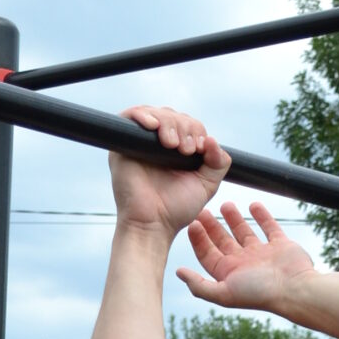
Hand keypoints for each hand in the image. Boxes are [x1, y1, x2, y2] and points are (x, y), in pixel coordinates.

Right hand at [109, 105, 228, 238]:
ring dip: (168, 123)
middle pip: (173, 116)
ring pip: (155, 113)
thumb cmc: (176, 209)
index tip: (199, 149)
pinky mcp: (120, 146)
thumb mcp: (206, 185)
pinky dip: (142, 115)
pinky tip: (153, 126)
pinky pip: (128, 116)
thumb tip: (212, 139)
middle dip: (184, 127)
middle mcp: (156, 145)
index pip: (187, 124)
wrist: (153, 224)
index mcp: (176, 151)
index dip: (196, 130)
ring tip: (172, 144)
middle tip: (185, 149)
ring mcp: (138, 144)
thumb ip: (218, 163)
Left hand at [177, 199, 315, 310]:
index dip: (199, 239)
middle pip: (223, 241)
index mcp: (230, 274)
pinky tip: (254, 205)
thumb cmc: (259, 293)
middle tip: (203, 209)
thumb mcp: (224, 293)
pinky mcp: (281, 245)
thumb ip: (200, 285)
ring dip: (234, 219)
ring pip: (244, 232)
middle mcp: (244, 264)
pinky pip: (269, 227)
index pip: (208, 254)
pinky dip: (262, 216)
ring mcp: (263, 254)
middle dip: (212, 227)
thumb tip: (178, 273)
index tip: (192, 222)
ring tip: (226, 205)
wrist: (294, 289)